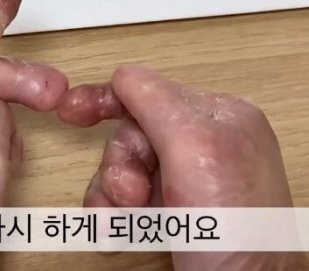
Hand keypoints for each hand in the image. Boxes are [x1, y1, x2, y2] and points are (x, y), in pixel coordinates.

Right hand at [58, 65, 308, 269]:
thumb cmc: (239, 233)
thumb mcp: (196, 147)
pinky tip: (117, 233)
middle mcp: (207, 146)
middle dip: (119, 165)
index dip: (109, 99)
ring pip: (123, 169)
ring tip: (125, 221)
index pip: (152, 91)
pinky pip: (127, 201)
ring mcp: (190, 183)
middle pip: (131, 134)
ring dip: (112, 195)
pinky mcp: (176, 216)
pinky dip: (113, 217)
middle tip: (131, 195)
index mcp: (221, 117)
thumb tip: (124, 77)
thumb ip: (157, 101)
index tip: (69, 110)